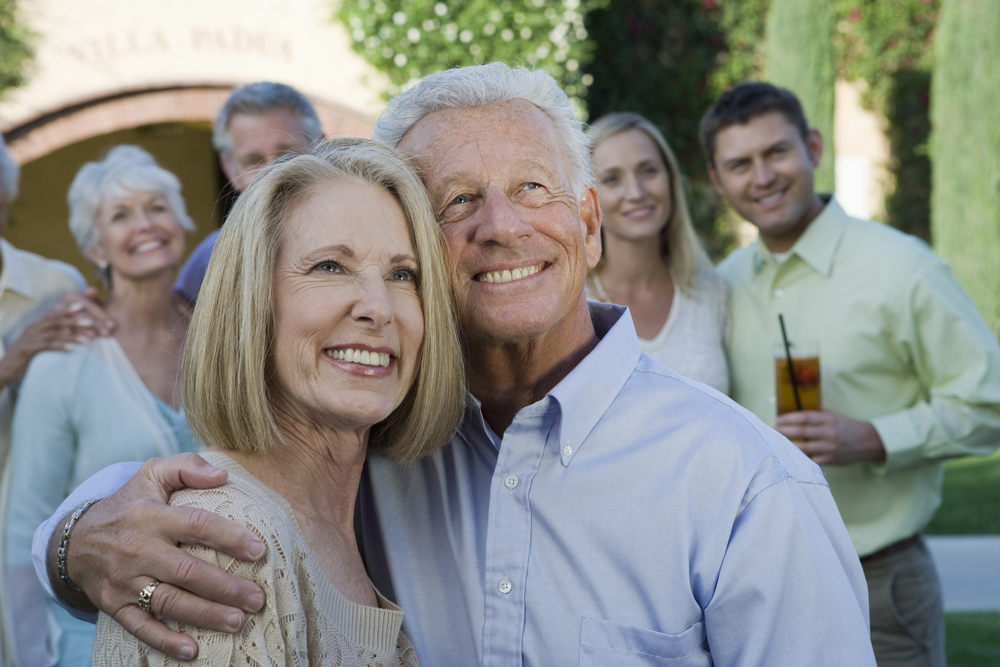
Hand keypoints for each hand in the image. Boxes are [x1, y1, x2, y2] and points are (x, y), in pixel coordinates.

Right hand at [0, 288, 115, 387]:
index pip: (52, 314)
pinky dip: (59, 346)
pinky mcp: (26, 349)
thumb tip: (69, 332)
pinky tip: (71, 350)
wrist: (5, 370)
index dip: (67, 310)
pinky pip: (45, 346)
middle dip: (74, 321)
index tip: (82, 307)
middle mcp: (32, 329)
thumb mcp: (38, 344)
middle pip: (55, 321)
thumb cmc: (24, 357)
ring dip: (71, 336)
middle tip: (91, 323)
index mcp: (35, 326)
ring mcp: (28, 338)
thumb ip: (50, 336)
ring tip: (86, 340)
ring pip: (53, 333)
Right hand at [49, 453, 266, 660]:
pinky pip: (140, 627)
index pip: (197, 525)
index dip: (230, 538)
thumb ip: (187, 468)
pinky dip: (165, 641)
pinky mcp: (114, 605)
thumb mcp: (153, 474)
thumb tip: (222, 475)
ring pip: (169, 601)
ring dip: (205, 614)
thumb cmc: (129, 504)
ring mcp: (125, 580)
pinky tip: (193, 650)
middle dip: (226, 587)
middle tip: (257, 598)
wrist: (74, 540)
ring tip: (239, 621)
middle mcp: (138, 549)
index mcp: (152, 516)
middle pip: (188, 571)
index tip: (260, 551)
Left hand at [775, 409, 885, 465]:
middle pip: (802, 432)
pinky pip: (812, 459)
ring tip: (776, 443)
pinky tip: (789, 455)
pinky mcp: (830, 459)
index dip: (789, 418)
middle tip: (772, 431)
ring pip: (804, 447)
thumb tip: (795, 408)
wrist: (866, 442)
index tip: (777, 419)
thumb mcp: (833, 415)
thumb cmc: (845, 426)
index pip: (805, 417)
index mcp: (828, 419)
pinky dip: (800, 457)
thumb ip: (817, 413)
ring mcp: (830, 447)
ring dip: (788, 445)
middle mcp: (829, 433)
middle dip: (784, 431)